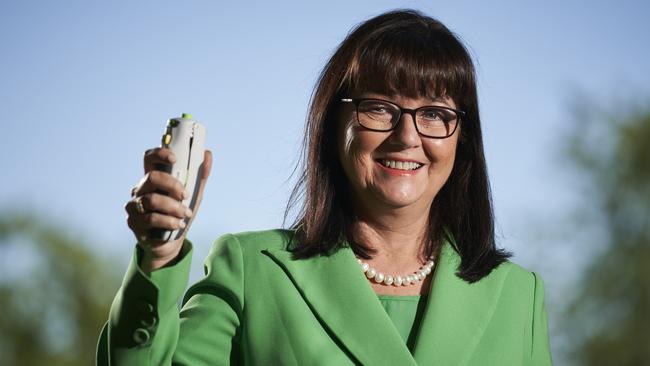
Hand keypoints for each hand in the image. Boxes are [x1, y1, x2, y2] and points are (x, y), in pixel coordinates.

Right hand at [124, 147, 212, 271]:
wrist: (171, 242)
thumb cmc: (180, 213)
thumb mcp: (194, 195)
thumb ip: (200, 176)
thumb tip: (207, 154)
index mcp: (154, 178)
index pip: (149, 158)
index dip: (159, 154)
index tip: (175, 159)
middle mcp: (141, 189)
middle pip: (151, 177)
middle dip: (172, 185)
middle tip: (185, 195)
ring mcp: (134, 205)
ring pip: (151, 200)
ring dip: (173, 207)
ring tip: (185, 214)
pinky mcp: (133, 222)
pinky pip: (150, 218)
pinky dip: (168, 221)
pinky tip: (178, 225)